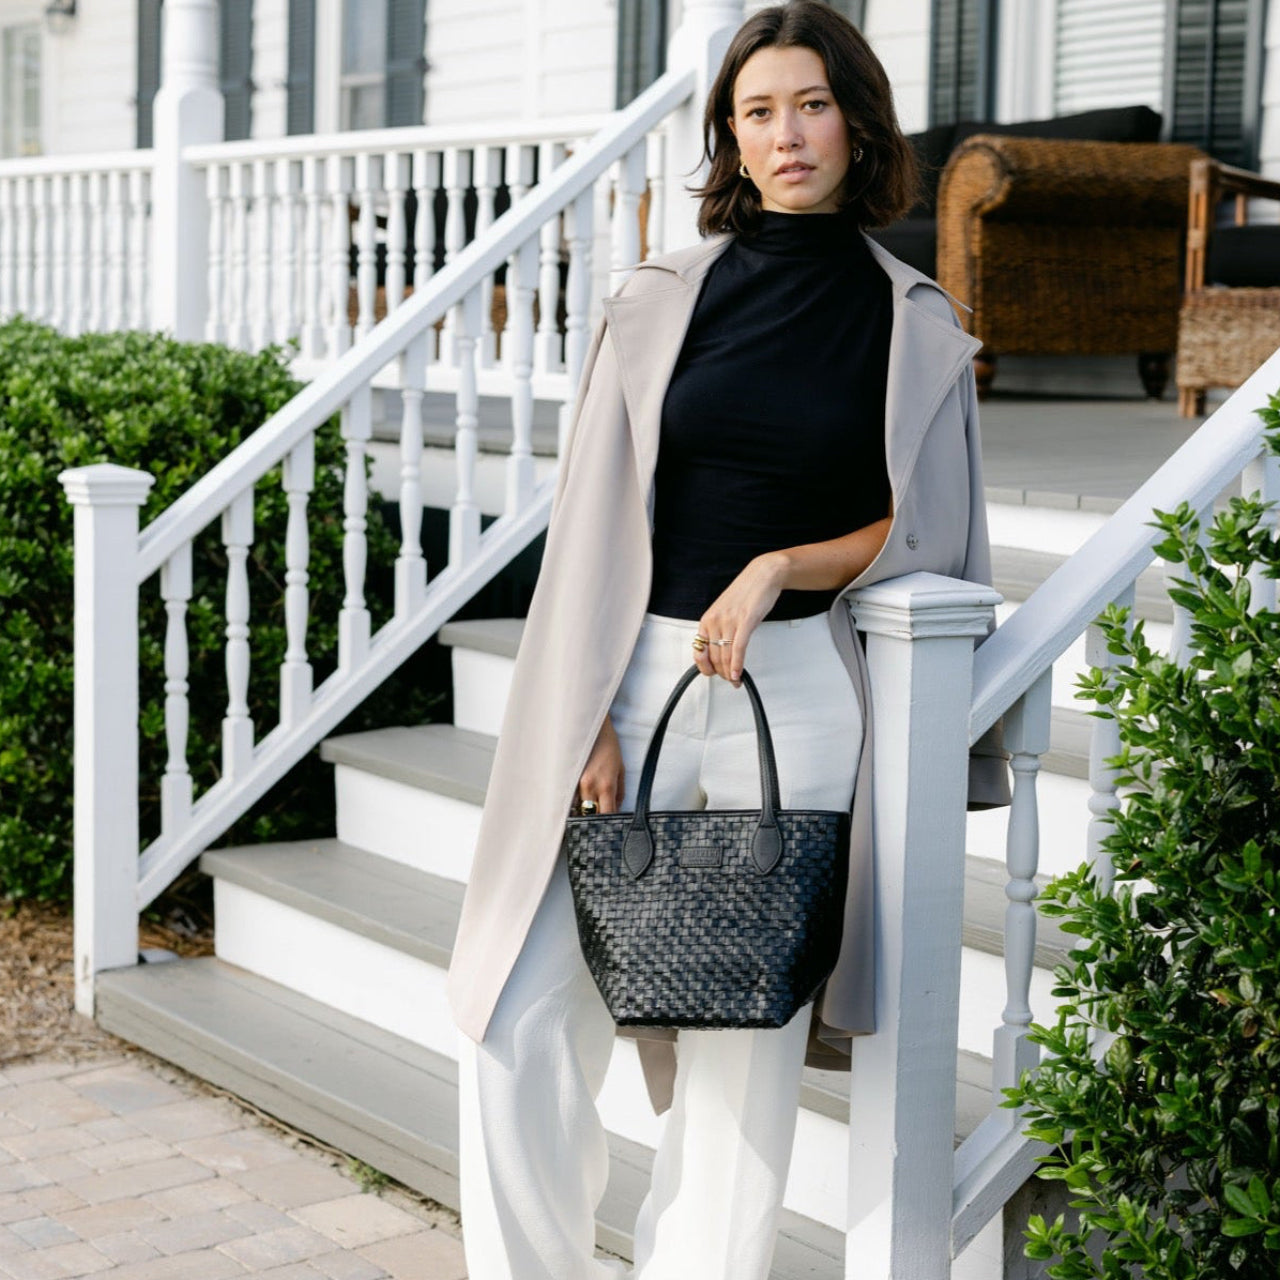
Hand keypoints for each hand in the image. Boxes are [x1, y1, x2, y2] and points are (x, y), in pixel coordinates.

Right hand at [576, 714, 623, 813]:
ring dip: (581, 811)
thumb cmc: (608, 747)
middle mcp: (589, 786)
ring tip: (585, 810)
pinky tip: (572, 801)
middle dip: (594, 819)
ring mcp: (574, 782)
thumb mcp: (621, 769)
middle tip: (597, 820)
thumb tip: (616, 808)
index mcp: (606, 785)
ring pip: (576, 808)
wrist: (591, 726)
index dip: (609, 823)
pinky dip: (570, 801)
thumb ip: (620, 792)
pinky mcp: (566, 777)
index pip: (607, 814)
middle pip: (589, 816)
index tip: (610, 826)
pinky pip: (567, 797)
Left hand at [693, 554, 787, 686]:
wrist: (763, 575)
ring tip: (735, 680)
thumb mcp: (725, 612)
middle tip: (729, 680)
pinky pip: (738, 648)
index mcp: (707, 619)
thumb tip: (720, 650)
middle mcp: (715, 620)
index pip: (699, 650)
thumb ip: (720, 629)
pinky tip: (738, 674)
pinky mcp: (745, 621)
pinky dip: (737, 665)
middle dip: (721, 673)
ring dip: (730, 672)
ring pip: (725, 655)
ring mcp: (730, 621)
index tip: (713, 673)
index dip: (705, 667)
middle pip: (714, 656)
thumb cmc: (746, 593)